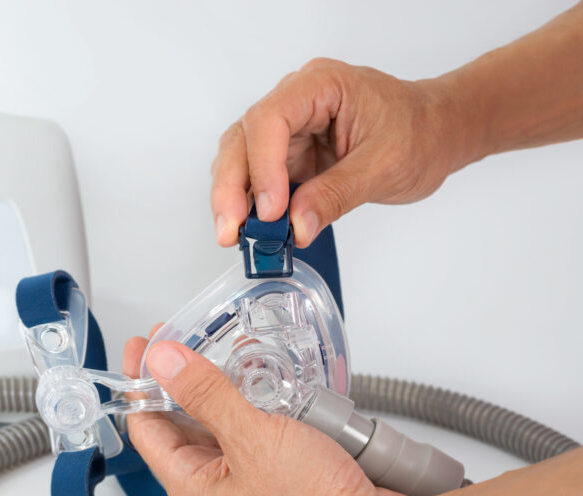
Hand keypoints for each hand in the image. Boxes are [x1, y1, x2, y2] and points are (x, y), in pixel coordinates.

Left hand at [123, 331, 417, 495]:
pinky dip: (261, 405)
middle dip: (182, 382)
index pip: (147, 429)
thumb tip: (164, 361)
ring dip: (225, 390)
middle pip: (184, 427)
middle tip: (185, 343)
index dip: (140, 383)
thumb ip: (206, 394)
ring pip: (226, 428)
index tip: (143, 346)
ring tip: (228, 354)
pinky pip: (262, 435)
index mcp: (193, 487)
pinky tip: (271, 382)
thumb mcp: (251, 438)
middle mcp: (217, 491)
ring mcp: (252, 487)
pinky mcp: (286, 480)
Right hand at [211, 58, 467, 246]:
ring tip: (235, 235)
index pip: (271, 119)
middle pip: (243, 138)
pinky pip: (256, 178)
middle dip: (232, 186)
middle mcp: (296, 101)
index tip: (272, 209)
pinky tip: (248, 229)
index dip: (263, 165)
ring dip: (232, 198)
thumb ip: (338, 194)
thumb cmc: (421, 132)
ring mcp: (289, 129)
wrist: (437, 133)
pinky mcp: (288, 156)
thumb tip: (297, 225)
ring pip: (240, 158)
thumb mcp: (386, 166)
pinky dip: (249, 205)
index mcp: (321, 85)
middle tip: (232, 230)